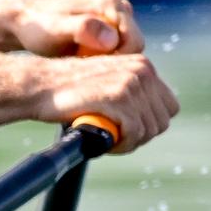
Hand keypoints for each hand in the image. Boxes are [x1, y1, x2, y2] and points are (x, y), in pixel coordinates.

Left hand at [14, 0, 142, 56]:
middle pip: (134, 47)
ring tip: (79, 62)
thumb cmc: (37, 28)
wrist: (26, 22)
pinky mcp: (111, 27)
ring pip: (127, 50)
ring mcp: (116, 16)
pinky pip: (118, 50)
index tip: (89, 67)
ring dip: (109, 61)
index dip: (116, 60)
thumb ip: (81, 30)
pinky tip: (81, 61)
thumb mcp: (55, 31)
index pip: (134, 42)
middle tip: (82, 65)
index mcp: (111, 3)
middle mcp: (119, 6)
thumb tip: (110, 38)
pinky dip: (104, 59)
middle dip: (113, 61)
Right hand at [33, 52, 177, 152]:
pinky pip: (134, 133)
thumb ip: (131, 92)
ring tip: (108, 139)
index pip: (169, 107)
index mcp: (143, 65)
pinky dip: (122, 145)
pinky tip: (106, 142)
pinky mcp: (119, 98)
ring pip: (149, 130)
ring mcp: (131, 83)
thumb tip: (151, 119)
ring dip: (130, 142)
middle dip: (140, 136)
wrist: (41, 85)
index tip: (128, 130)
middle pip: (161, 121)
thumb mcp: (108, 83)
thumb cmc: (70, 91)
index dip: (149, 124)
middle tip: (116, 138)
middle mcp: (142, 70)